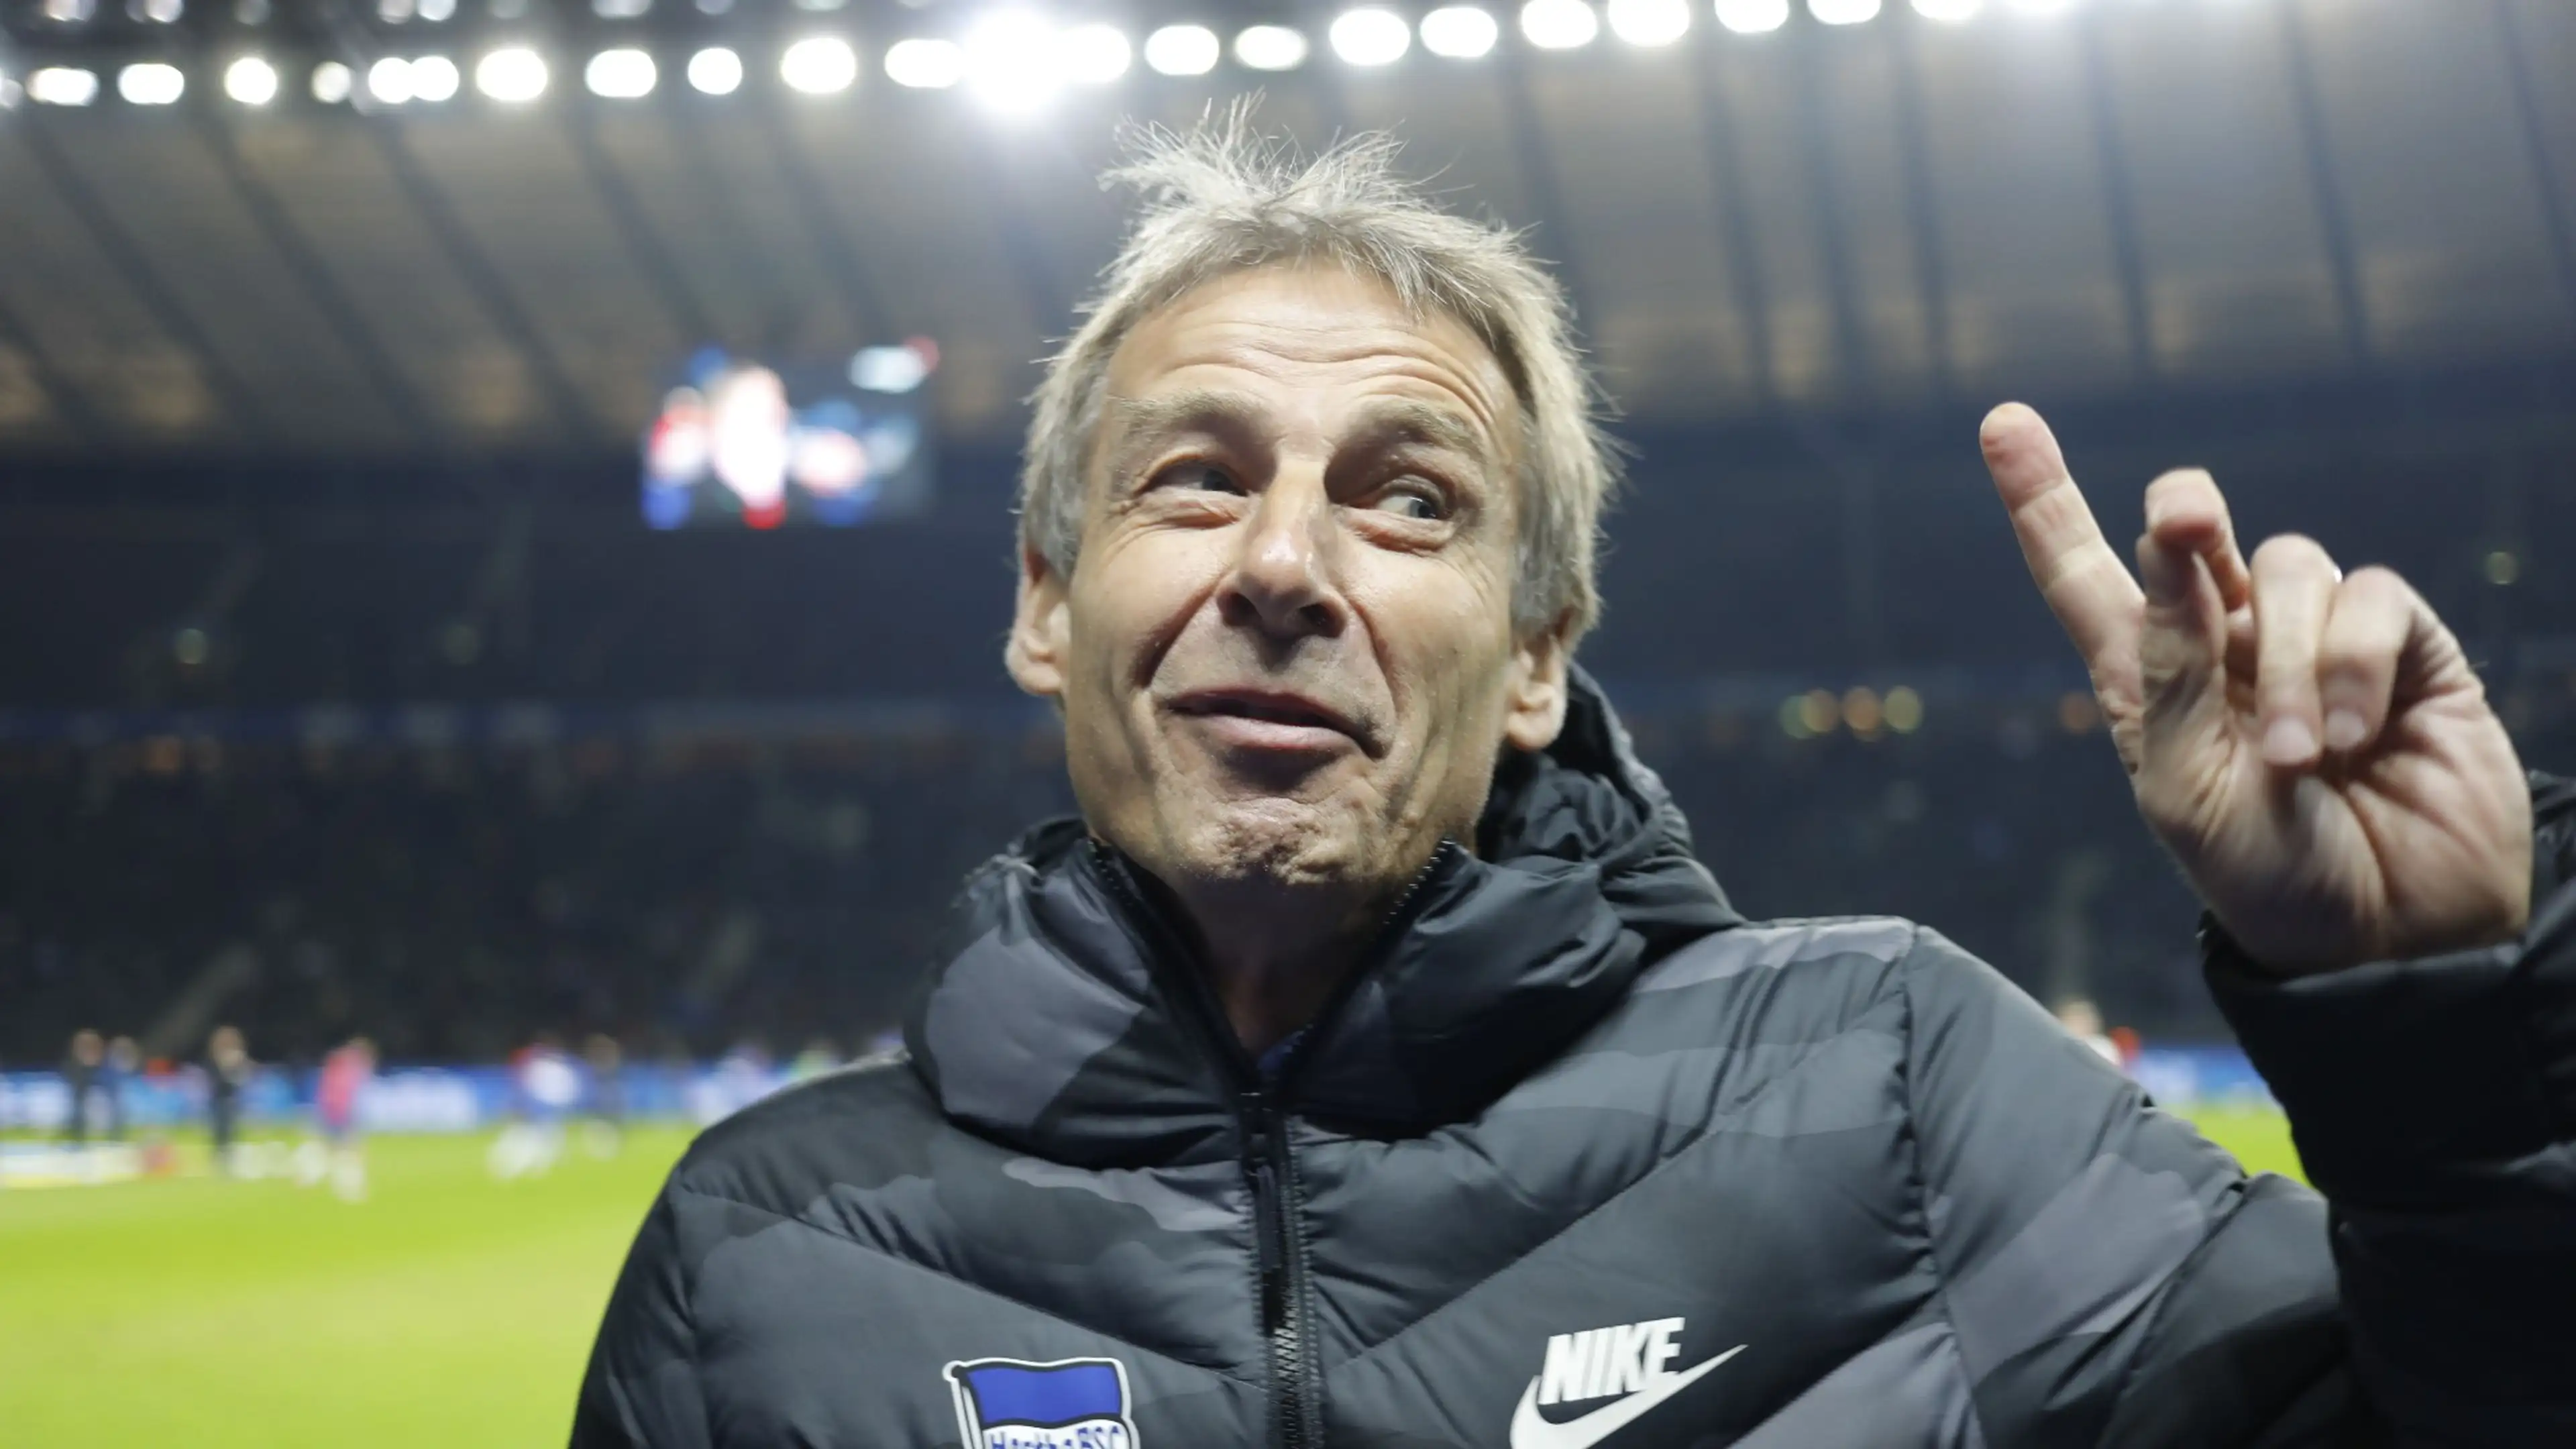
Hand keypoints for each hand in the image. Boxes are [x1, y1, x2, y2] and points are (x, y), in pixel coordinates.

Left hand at [1979, 403, 2530, 973]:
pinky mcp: (2400, 646)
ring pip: (2283, 567)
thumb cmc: (2271, 877)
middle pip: (2189, 529)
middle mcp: (2222, 645)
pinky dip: (2354, 660)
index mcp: (2148, 682)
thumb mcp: (2188, 788)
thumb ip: (2168, 665)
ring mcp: (2310, 639)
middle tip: (2181, 519)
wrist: (2391, 936)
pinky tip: (2357, 735)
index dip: (2045, 499)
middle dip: (2183, 512)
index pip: (2084, 575)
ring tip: (2304, 757)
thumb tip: (2165, 541)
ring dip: (2289, 660)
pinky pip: (2368, 596)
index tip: (2002, 424)